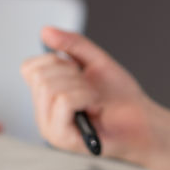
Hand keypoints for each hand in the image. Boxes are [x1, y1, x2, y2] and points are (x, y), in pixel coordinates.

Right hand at [21, 26, 157, 165]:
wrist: (141, 119)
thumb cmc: (119, 96)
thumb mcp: (96, 60)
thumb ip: (72, 43)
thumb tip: (45, 31)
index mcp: (46, 94)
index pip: (29, 67)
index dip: (54, 60)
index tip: (76, 70)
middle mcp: (43, 112)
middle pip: (40, 76)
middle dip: (71, 73)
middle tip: (88, 87)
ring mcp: (49, 127)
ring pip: (50, 88)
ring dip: (81, 86)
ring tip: (93, 98)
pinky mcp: (60, 138)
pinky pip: (64, 101)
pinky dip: (85, 96)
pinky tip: (94, 106)